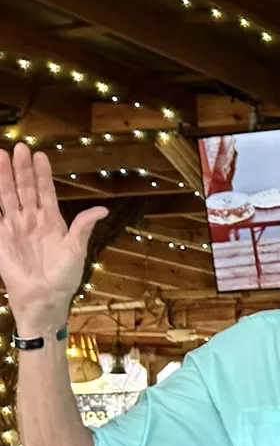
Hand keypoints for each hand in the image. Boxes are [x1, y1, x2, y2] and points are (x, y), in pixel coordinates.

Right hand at [0, 144, 106, 333]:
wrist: (45, 297)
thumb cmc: (64, 276)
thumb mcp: (77, 249)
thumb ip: (84, 227)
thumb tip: (103, 209)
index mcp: (51, 221)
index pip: (45, 191)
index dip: (42, 174)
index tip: (41, 155)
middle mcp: (31, 220)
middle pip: (24, 188)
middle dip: (22, 168)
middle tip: (20, 147)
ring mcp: (14, 227)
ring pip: (6, 196)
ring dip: (4, 177)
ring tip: (1, 155)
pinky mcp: (0, 237)